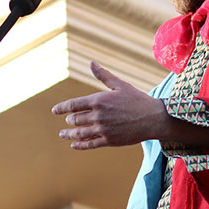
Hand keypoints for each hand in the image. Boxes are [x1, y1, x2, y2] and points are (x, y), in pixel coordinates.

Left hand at [52, 61, 167, 149]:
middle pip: (75, 119)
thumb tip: (92, 63)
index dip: (61, 108)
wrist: (154, 118)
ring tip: (63, 134)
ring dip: (69, 134)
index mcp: (98, 100)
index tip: (55, 111)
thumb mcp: (120, 85)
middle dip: (69, 120)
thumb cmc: (137, 99)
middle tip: (67, 121)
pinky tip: (74, 145)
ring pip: (80, 133)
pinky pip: (90, 144)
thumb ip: (103, 75)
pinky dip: (80, 145)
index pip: (73, 105)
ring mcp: (103, 130)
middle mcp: (98, 116)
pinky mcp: (109, 141)